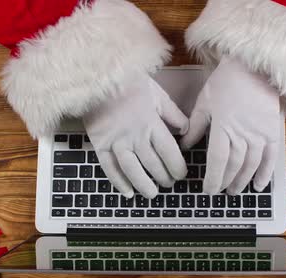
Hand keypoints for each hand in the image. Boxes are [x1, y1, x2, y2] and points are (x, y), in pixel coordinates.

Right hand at [83, 74, 188, 198]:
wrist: (100, 77)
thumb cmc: (131, 84)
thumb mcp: (159, 95)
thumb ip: (174, 115)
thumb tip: (186, 132)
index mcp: (152, 124)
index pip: (169, 152)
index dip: (177, 167)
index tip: (182, 174)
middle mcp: (135, 136)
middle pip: (152, 164)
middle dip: (163, 177)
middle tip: (169, 183)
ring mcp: (116, 141)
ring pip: (132, 169)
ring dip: (143, 184)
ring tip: (152, 193)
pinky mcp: (100, 144)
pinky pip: (109, 167)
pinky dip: (118, 182)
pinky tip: (127, 192)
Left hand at [181, 57, 279, 194]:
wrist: (254, 67)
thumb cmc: (226, 81)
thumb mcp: (204, 102)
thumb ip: (195, 126)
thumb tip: (184, 145)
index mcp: (223, 128)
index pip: (217, 161)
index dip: (213, 178)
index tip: (207, 190)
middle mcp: (243, 135)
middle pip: (234, 166)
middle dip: (225, 182)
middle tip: (219, 192)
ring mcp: (260, 134)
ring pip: (250, 165)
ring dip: (242, 181)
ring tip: (235, 191)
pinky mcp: (273, 132)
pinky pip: (270, 158)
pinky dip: (265, 173)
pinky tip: (258, 186)